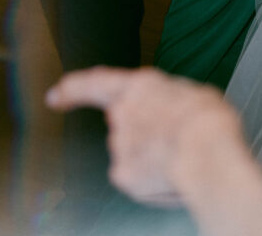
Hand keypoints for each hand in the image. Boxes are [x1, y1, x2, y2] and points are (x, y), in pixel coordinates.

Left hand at [46, 67, 261, 235]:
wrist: (207, 150)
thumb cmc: (207, 118)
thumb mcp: (190, 93)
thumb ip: (165, 101)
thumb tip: (164, 115)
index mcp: (139, 85)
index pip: (95, 83)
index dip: (72, 89)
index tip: (54, 95)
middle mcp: (121, 113)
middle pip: (125, 125)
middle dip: (143, 134)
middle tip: (175, 139)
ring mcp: (119, 145)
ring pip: (133, 153)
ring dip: (152, 156)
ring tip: (183, 157)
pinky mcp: (123, 175)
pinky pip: (136, 178)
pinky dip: (151, 179)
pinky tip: (173, 176)